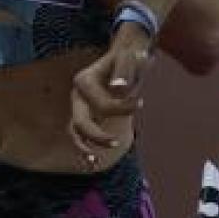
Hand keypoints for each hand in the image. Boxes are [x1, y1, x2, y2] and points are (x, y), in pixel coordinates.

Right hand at [69, 23, 152, 166]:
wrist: (124, 55)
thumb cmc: (128, 57)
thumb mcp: (128, 58)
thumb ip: (124, 71)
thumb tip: (119, 89)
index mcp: (84, 80)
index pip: (103, 104)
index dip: (123, 108)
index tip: (141, 102)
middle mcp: (77, 94)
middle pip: (82, 121)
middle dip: (97, 135)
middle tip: (116, 142)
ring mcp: (79, 104)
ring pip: (77, 131)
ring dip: (86, 147)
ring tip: (95, 162)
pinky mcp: (85, 112)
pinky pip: (81, 133)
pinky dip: (85, 146)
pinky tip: (92, 161)